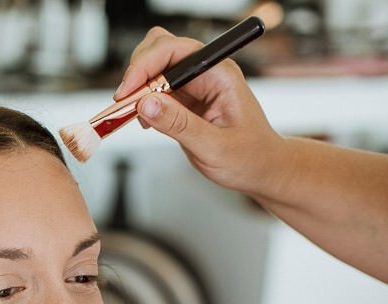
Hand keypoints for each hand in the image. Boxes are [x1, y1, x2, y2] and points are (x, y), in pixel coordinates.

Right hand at [115, 27, 286, 195]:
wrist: (261, 169)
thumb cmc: (250, 157)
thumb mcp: (213, 146)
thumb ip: (178, 124)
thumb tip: (145, 104)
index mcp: (219, 75)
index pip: (175, 51)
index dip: (145, 65)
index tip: (127, 92)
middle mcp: (206, 73)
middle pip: (160, 49)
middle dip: (137, 71)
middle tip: (126, 103)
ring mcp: (194, 85)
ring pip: (153, 68)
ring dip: (137, 87)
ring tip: (134, 115)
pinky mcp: (184, 100)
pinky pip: (154, 90)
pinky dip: (141, 102)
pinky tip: (145, 121)